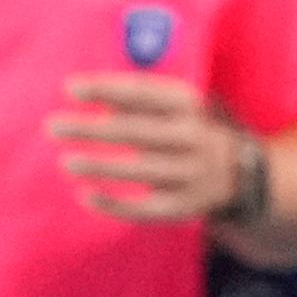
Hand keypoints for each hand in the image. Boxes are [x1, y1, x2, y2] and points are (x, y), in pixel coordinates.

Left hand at [47, 72, 252, 223]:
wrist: (243, 174)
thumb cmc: (189, 129)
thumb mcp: (174, 105)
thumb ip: (133, 97)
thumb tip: (80, 89)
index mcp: (189, 104)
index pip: (143, 92)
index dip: (106, 89)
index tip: (69, 89)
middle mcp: (193, 137)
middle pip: (137, 131)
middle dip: (93, 129)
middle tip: (52, 127)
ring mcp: (191, 174)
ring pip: (141, 170)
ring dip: (102, 167)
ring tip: (66, 161)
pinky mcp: (184, 206)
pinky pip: (146, 208)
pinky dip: (115, 204)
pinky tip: (85, 195)